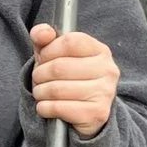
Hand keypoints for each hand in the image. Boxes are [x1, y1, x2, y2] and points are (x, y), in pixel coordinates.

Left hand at [27, 25, 119, 140]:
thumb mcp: (55, 55)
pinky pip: (59, 108)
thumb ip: (45, 38)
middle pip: (59, 66)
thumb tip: (42, 32)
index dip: (48, 50)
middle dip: (39, 74)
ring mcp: (105, 92)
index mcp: (100, 50)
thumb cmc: (68, 79)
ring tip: (41, 93)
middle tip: (38, 80)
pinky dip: (44, 108)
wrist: (86, 113)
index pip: (69, 41)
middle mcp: (108, 70)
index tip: (43, 59)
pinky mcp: (98, 113)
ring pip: (56, 89)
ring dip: (40, 92)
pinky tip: (46, 107)